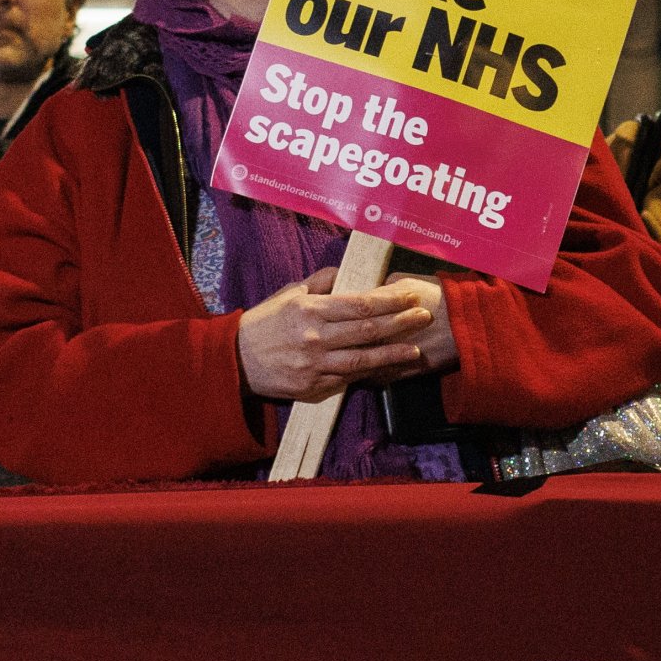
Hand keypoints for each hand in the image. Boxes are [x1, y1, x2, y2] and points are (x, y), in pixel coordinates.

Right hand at [236, 269, 450, 400]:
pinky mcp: (312, 387)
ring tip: (416, 349)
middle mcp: (315, 337)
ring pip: (362, 360)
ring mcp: (315, 365)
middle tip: (424, 316)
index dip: (388, 301)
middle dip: (400, 323)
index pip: (358, 304)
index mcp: (310, 310)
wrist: (235, 361)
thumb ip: (320, 282)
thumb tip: (347, 272)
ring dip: (393, 354)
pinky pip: (347, 379)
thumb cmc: (264, 323)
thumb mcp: (288, 293)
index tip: (408, 296)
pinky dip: (370, 373)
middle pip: (367, 330)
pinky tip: (388, 368)